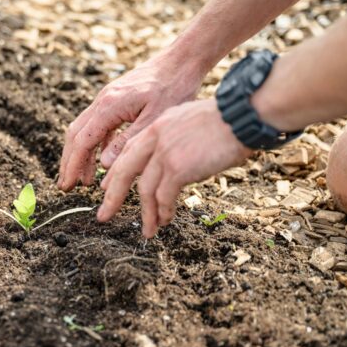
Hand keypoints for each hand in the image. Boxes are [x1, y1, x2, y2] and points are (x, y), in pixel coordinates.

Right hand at [57, 51, 205, 190]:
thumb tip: (103, 165)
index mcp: (109, 107)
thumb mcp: (154, 120)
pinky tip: (102, 159)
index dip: (73, 166)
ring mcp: (107, 99)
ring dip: (81, 155)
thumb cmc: (174, 87)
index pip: (82, 141)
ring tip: (84, 179)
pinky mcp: (116, 99)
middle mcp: (102, 101)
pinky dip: (95, 144)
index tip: (68, 185)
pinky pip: (97, 125)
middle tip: (67, 185)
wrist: (182, 60)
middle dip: (69, 162)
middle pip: (75, 135)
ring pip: (84, 129)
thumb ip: (127, 143)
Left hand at [97, 99, 251, 237]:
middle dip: (112, 197)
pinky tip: (165, 220)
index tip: (108, 189)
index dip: (116, 173)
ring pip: (145, 189)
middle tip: (104, 215)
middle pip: (125, 172)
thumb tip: (170, 162)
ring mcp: (165, 153)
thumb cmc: (226, 121)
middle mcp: (155, 138)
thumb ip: (173, 139)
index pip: (128, 152)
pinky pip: (164, 196)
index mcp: (157, 126)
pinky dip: (163, 211)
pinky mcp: (178, 167)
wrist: (242, 116)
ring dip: (146, 213)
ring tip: (147, 230)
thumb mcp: (188, 122)